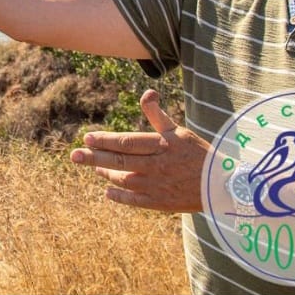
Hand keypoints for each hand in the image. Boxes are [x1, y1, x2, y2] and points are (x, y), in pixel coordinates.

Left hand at [70, 88, 208, 212]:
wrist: (220, 186)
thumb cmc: (197, 153)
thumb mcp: (178, 130)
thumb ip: (157, 114)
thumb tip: (147, 92)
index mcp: (160, 146)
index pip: (126, 142)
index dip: (105, 140)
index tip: (87, 137)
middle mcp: (155, 166)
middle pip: (119, 162)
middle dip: (94, 158)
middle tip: (74, 156)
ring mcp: (156, 186)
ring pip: (123, 179)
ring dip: (106, 173)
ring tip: (94, 167)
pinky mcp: (159, 202)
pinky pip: (133, 200)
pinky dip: (119, 196)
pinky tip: (107, 192)